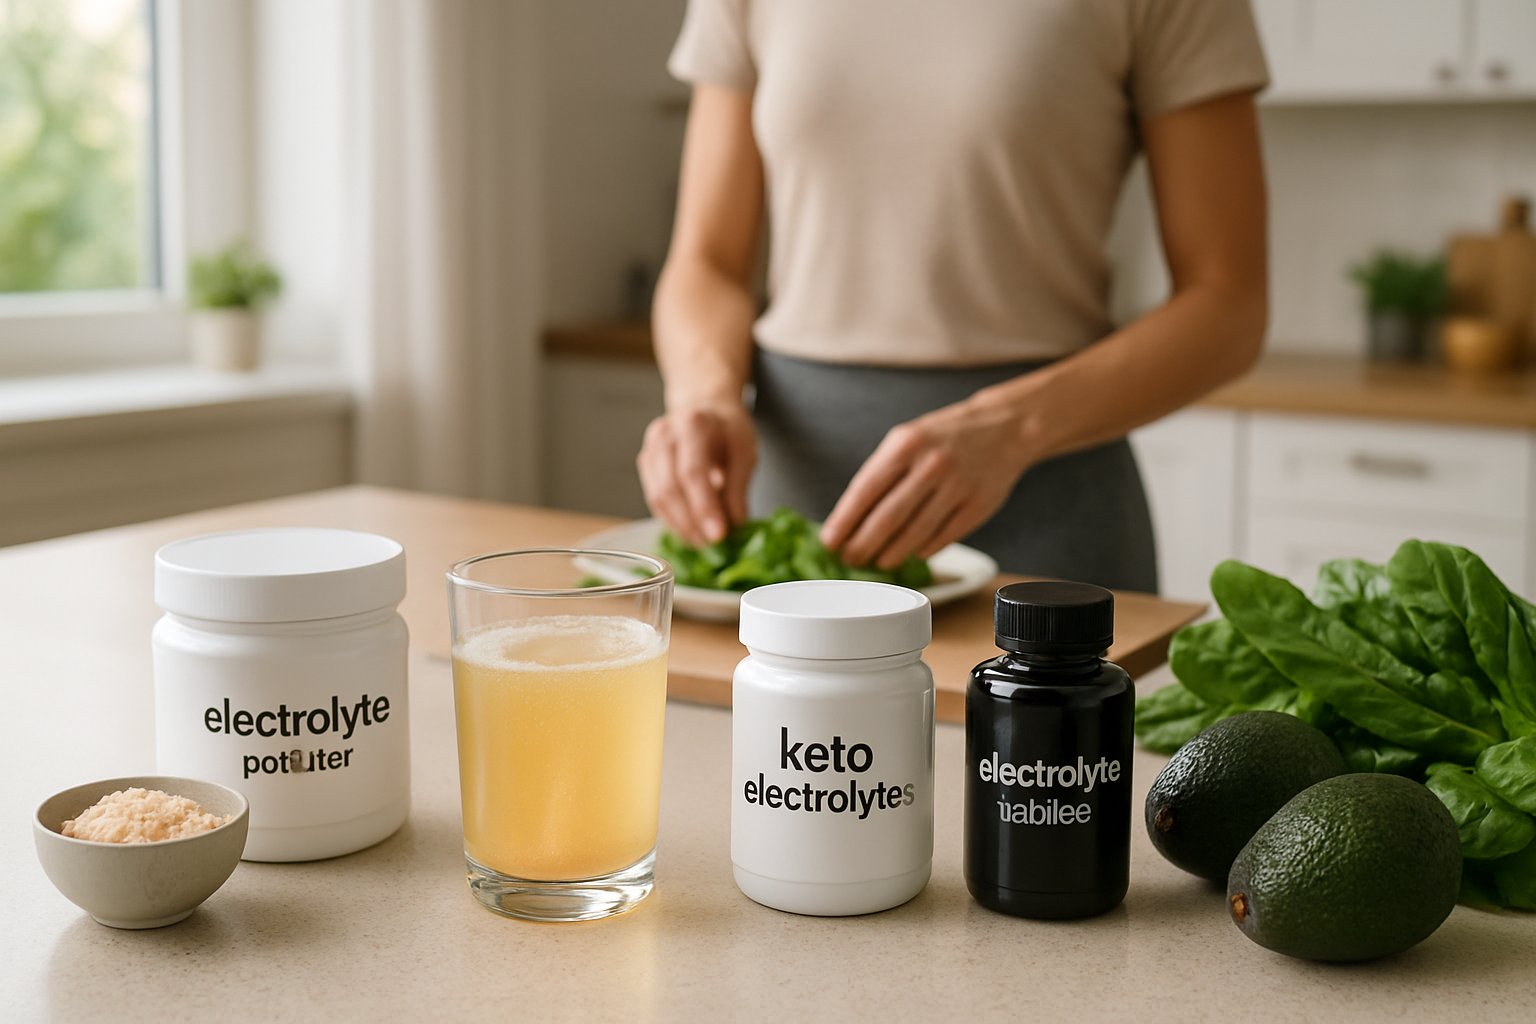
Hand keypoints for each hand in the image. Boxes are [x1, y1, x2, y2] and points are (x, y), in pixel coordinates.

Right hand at [637, 403, 756, 545]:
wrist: (703, 407)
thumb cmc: (727, 429)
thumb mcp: (744, 451)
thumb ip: (738, 488)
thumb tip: (735, 525)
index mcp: (693, 425)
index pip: (692, 472)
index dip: (704, 507)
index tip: (719, 535)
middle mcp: (664, 434)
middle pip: (670, 487)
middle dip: (691, 522)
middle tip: (712, 544)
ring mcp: (650, 449)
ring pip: (658, 497)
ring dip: (680, 526)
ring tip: (703, 542)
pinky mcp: (645, 464)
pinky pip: (654, 499)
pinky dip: (671, 520)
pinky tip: (689, 531)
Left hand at [820, 395, 1032, 568]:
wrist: (1005, 427)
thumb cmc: (945, 437)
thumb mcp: (908, 439)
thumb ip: (882, 472)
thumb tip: (851, 517)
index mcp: (906, 444)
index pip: (865, 490)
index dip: (844, 521)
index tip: (829, 541)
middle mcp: (932, 464)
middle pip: (888, 517)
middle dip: (863, 544)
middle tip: (850, 558)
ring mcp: (958, 486)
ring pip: (916, 532)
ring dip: (891, 553)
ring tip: (877, 563)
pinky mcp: (979, 506)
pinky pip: (944, 537)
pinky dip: (924, 549)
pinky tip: (912, 554)